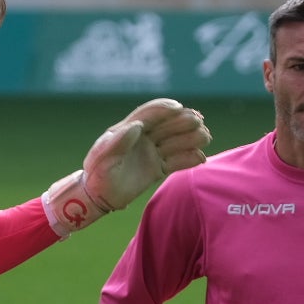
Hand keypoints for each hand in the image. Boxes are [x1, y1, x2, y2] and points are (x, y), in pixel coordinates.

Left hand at [42, 98, 209, 235]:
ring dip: (191, 138)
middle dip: (183, 121)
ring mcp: (152, 153)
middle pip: (167, 126)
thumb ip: (118, 141)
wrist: (98, 195)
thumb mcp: (103, 156)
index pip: (150, 114)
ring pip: (175, 142)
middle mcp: (143, 138)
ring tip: (206, 137)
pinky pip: (176, 162)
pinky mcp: (157, 168)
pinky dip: (189, 160)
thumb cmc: (96, 173)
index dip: (164, 109)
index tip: (179, 107)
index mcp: (128, 129)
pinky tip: (201, 158)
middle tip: (200, 121)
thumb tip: (137, 127)